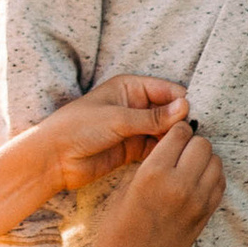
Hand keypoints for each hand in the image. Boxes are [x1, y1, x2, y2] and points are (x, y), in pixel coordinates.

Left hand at [34, 75, 190, 188]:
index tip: (192, 118)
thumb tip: (185, 107)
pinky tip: (173, 159)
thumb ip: (152, 116)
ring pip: (165, 131)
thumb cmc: (78, 127)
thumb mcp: (118, 118)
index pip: (167, 90)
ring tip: (184, 150)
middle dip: (181, 122)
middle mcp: (136, 105)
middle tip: (191, 137)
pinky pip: (156, 148)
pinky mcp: (133, 149)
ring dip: (175, 138)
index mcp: (131, 87)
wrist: (55, 158)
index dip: (181, 102)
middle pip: (169, 111)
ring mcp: (135, 128)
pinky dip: (165, 152)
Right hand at [82, 119, 224, 246]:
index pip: (179, 133)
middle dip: (191, 143)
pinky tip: (196, 181)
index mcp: (154, 173)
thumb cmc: (118, 228)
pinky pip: (220, 183)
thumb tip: (170, 145)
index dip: (175, 131)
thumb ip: (151, 162)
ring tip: (188, 166)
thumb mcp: (127, 186)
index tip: (170, 137)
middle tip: (179, 151)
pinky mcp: (206, 215)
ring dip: (204, 159)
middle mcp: (181, 184)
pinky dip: (211, 176)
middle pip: (203, 144)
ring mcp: (198, 201)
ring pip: (216, 161)